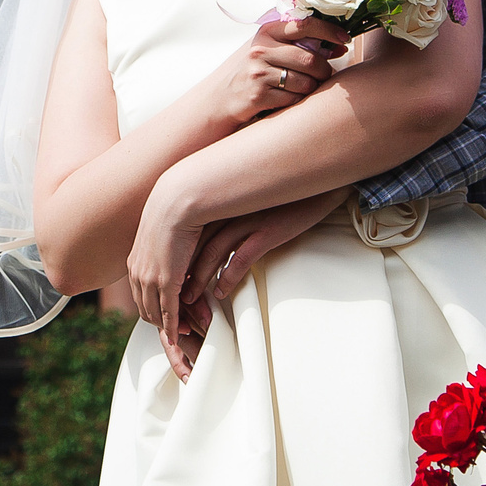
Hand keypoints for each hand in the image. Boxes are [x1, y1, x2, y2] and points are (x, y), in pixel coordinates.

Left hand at [124, 170, 207, 371]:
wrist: (177, 200)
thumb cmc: (177, 210)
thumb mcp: (165, 233)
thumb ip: (167, 249)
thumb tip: (173, 252)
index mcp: (134, 261)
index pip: (140, 294)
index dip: (153, 307)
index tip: (167, 315)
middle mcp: (136, 272)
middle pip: (144, 308)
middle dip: (159, 322)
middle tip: (176, 330)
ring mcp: (149, 278)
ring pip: (154, 313)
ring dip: (168, 326)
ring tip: (183, 332)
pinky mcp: (165, 281)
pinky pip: (167, 312)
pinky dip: (173, 326)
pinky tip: (180, 333)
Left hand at [185, 188, 350, 314]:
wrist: (316, 185)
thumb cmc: (281, 196)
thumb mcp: (246, 202)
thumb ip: (226, 215)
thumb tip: (209, 240)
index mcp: (219, 201)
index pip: (186, 234)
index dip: (176, 259)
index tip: (168, 279)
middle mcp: (227, 209)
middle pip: (193, 246)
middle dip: (181, 275)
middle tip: (174, 297)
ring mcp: (246, 220)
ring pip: (211, 254)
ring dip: (199, 280)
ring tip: (190, 300)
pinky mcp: (267, 232)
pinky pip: (240, 258)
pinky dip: (227, 277)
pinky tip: (220, 291)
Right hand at [211, 14, 350, 129]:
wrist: (224, 99)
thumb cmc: (256, 72)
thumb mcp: (270, 50)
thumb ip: (299, 44)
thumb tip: (338, 45)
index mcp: (267, 32)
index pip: (304, 24)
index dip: (329, 31)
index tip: (345, 39)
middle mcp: (260, 49)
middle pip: (309, 58)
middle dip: (324, 70)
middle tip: (325, 75)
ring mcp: (258, 73)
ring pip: (305, 82)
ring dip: (311, 88)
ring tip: (303, 88)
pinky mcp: (258, 95)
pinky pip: (294, 99)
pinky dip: (298, 101)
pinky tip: (289, 99)